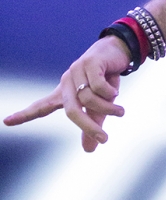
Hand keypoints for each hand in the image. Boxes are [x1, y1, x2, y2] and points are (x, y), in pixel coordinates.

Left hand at [3, 35, 129, 151]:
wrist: (120, 50)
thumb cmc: (107, 77)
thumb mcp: (100, 102)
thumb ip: (93, 123)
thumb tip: (89, 150)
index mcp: (65, 92)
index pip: (42, 106)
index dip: (25, 115)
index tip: (7, 122)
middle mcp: (67, 81)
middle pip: (72, 110)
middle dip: (89, 127)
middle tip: (104, 139)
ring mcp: (76, 70)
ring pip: (90, 99)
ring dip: (109, 108)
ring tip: (120, 111)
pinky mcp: (89, 62)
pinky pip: (99, 86)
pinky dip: (110, 93)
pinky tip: (116, 90)